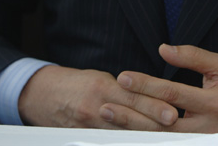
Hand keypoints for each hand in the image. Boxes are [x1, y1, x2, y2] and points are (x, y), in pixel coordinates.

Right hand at [18, 64, 178, 128]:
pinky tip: (136, 143)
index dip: (153, 106)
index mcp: (102, 87)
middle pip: (130, 120)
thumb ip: (123, 89)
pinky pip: (107, 143)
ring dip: (142, 138)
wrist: (43, 95)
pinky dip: (123, 143)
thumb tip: (151, 96)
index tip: (173, 113)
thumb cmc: (77, 83)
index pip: (133, 97)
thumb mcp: (100, 78)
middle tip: (174, 128)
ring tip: (161, 140)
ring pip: (121, 136)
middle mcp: (96, 107)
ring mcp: (89, 126)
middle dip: (153, 125)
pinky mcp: (83, 138)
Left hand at [99, 44, 217, 132]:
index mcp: (211, 104)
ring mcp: (201, 143)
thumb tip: (162, 49)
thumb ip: (192, 56)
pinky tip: (129, 134)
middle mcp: (205, 129)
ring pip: (162, 140)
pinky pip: (169, 145)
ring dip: (134, 130)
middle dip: (131, 114)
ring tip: (110, 120)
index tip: (123, 77)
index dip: (145, 85)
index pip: (171, 93)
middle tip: (105, 104)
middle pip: (160, 123)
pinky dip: (147, 139)